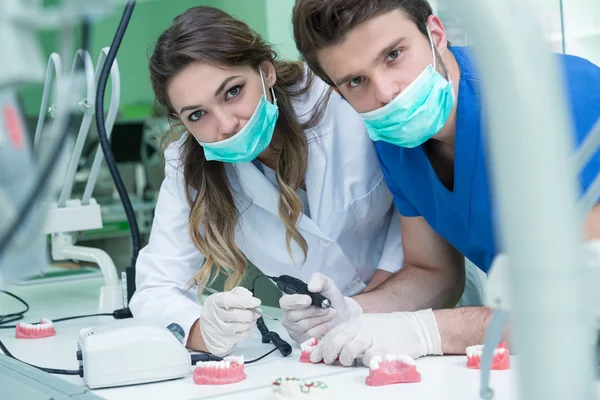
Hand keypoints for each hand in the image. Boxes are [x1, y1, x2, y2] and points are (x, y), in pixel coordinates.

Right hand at [199, 287, 260, 355]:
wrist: (208, 329)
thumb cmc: (220, 310)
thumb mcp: (226, 297)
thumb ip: (238, 293)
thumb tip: (250, 297)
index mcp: (214, 301)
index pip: (229, 300)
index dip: (245, 301)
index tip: (257, 302)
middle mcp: (214, 316)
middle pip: (235, 315)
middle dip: (250, 314)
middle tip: (258, 312)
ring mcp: (218, 330)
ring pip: (239, 327)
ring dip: (250, 323)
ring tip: (253, 319)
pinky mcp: (223, 340)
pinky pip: (240, 336)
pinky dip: (247, 331)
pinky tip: (247, 327)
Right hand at [279, 273, 361, 343]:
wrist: (343, 315)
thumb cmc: (331, 299)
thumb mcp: (327, 284)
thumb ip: (318, 280)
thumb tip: (311, 287)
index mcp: (292, 300)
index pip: (285, 302)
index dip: (295, 302)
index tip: (308, 300)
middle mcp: (289, 315)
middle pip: (294, 316)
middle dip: (313, 311)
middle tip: (327, 308)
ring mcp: (294, 329)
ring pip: (303, 326)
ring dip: (320, 319)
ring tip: (331, 314)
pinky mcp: (302, 340)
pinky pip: (310, 336)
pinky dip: (322, 328)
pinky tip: (328, 323)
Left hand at [310, 309, 441, 365]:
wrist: (414, 328)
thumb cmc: (389, 330)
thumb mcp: (367, 326)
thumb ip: (351, 335)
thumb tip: (331, 349)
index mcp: (356, 322)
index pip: (333, 333)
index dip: (321, 346)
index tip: (313, 356)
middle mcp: (362, 328)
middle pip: (337, 341)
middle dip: (328, 353)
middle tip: (326, 361)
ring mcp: (372, 338)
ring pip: (349, 350)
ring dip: (344, 359)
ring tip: (347, 362)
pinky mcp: (383, 349)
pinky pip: (367, 359)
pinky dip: (364, 363)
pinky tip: (366, 362)